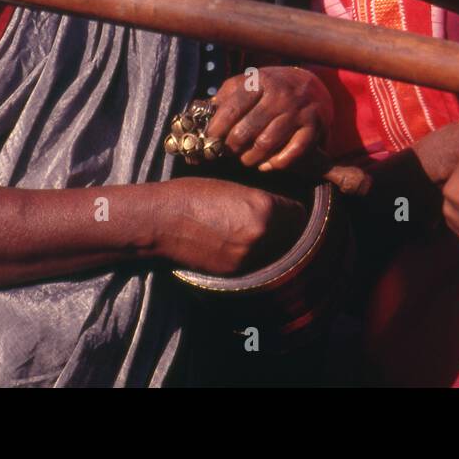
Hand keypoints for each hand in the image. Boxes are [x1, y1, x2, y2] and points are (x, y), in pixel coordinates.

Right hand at [153, 177, 306, 275]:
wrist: (159, 220)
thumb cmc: (193, 194)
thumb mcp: (235, 187)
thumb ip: (261, 200)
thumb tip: (280, 210)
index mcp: (264, 208)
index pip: (299, 214)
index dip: (291, 211)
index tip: (285, 210)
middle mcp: (261, 235)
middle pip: (293, 237)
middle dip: (286, 230)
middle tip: (275, 224)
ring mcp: (248, 257)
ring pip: (277, 253)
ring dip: (273, 246)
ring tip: (257, 235)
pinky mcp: (233, 272)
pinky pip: (257, 264)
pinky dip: (254, 257)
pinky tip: (241, 246)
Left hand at [207, 66, 333, 171]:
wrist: (310, 85)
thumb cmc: (270, 88)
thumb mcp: (248, 83)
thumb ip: (225, 98)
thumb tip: (199, 118)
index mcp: (260, 81)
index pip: (232, 108)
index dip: (216, 128)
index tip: (209, 139)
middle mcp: (280, 95)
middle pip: (246, 130)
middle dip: (231, 146)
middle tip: (227, 151)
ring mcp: (298, 111)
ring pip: (266, 144)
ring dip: (250, 158)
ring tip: (245, 159)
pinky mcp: (313, 127)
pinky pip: (292, 153)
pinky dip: (276, 163)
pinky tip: (266, 164)